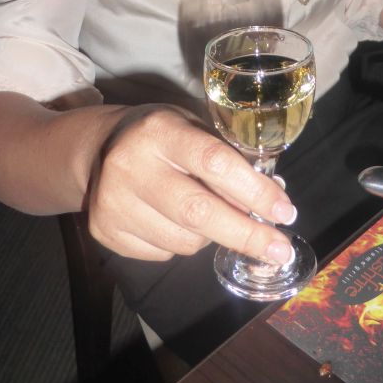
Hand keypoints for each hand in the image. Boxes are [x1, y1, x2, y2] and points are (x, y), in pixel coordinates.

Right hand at [86, 105, 297, 261]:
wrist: (97, 147)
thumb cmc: (161, 136)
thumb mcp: (193, 129)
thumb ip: (229, 160)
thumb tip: (273, 202)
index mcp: (159, 130)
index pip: (215, 162)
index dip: (255, 191)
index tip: (284, 212)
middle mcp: (130, 165)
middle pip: (198, 212)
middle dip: (246, 234)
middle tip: (279, 249)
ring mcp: (113, 201)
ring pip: (185, 240)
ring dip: (213, 237)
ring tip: (212, 216)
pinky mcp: (104, 231)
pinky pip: (164, 254)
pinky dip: (183, 243)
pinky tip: (175, 221)